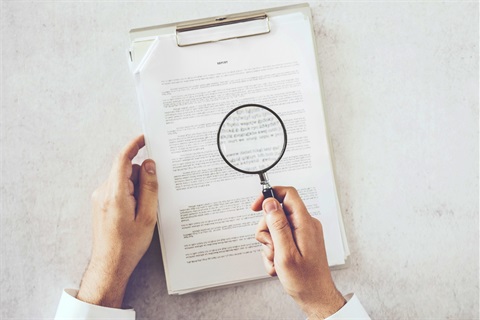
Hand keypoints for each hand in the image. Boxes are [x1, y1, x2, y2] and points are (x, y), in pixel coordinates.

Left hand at [77, 135, 157, 307]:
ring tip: (143, 211)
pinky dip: (130, 194)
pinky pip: (118, 189)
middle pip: (126, 170)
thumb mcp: (147, 216)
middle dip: (142, 177)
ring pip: (123, 180)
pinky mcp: (100, 204)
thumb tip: (149, 164)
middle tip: (153, 197)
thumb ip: (149, 187)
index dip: (134, 146)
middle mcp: (103, 192)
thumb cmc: (129, 244)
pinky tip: (136, 212)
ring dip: (136, 188)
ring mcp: (100, 198)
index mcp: (115, 193)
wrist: (110, 264)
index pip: (123, 160)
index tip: (145, 138)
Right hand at [252, 186, 345, 318]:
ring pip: (275, 228)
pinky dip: (274, 251)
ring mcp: (302, 233)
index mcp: (304, 223)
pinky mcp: (299, 242)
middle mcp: (305, 225)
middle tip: (270, 247)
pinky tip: (278, 264)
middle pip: (276, 213)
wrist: (315, 297)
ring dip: (269, 244)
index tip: (256, 206)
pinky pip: (280, 239)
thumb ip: (277, 225)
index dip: (269, 195)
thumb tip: (270, 203)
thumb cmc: (305, 280)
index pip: (287, 194)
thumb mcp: (285, 253)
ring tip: (276, 259)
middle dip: (266, 230)